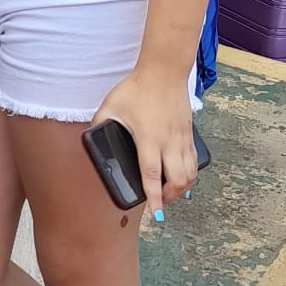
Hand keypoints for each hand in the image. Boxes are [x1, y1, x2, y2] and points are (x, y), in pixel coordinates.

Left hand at [90, 67, 195, 218]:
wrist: (164, 71)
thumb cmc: (136, 88)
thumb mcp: (111, 105)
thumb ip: (100, 123)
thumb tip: (91, 136)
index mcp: (148, 138)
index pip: (151, 174)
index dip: (153, 197)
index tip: (155, 214)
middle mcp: (168, 142)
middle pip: (176, 180)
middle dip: (169, 198)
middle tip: (159, 204)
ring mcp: (181, 139)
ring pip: (189, 174)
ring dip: (182, 189)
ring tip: (169, 194)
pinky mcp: (189, 134)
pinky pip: (194, 161)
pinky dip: (190, 175)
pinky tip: (182, 178)